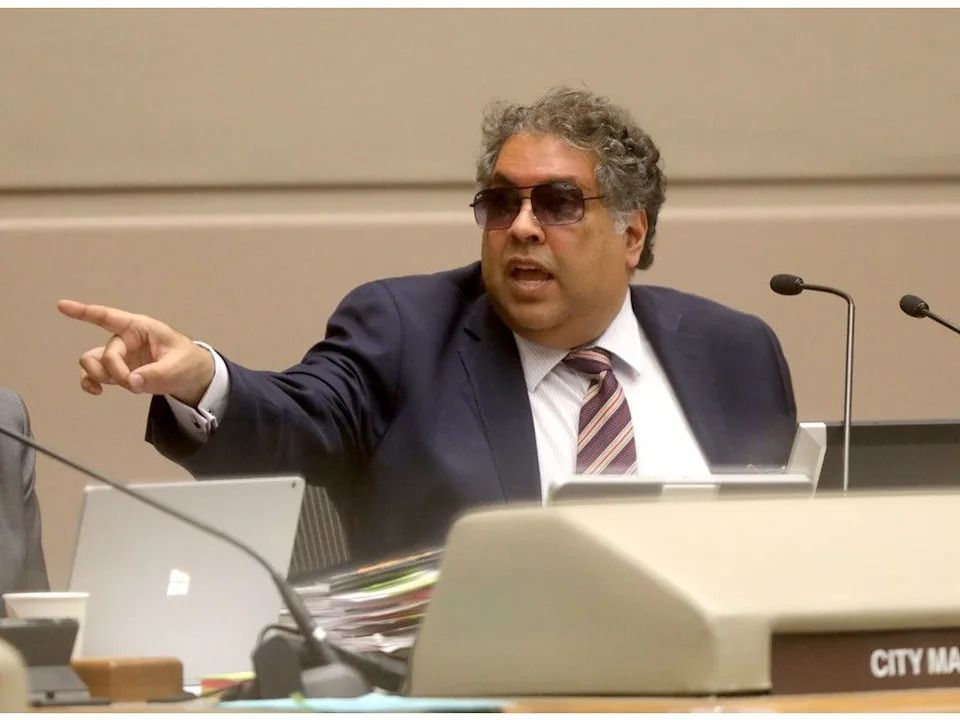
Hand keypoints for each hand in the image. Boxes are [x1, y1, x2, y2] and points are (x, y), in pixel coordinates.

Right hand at [58, 300, 214, 406]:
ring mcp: (120, 355)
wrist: (191, 377)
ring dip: (100, 376)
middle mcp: (125, 339)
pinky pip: (93, 375)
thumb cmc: (187, 361)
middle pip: (106, 353)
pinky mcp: (117, 371)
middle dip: (115, 371)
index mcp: (140, 328)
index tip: (62, 305)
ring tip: (124, 384)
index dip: (85, 312)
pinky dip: (90, 383)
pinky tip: (97, 392)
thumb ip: (156, 374)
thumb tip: (131, 382)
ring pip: (92, 362)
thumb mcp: (178, 366)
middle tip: (133, 383)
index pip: (109, 317)